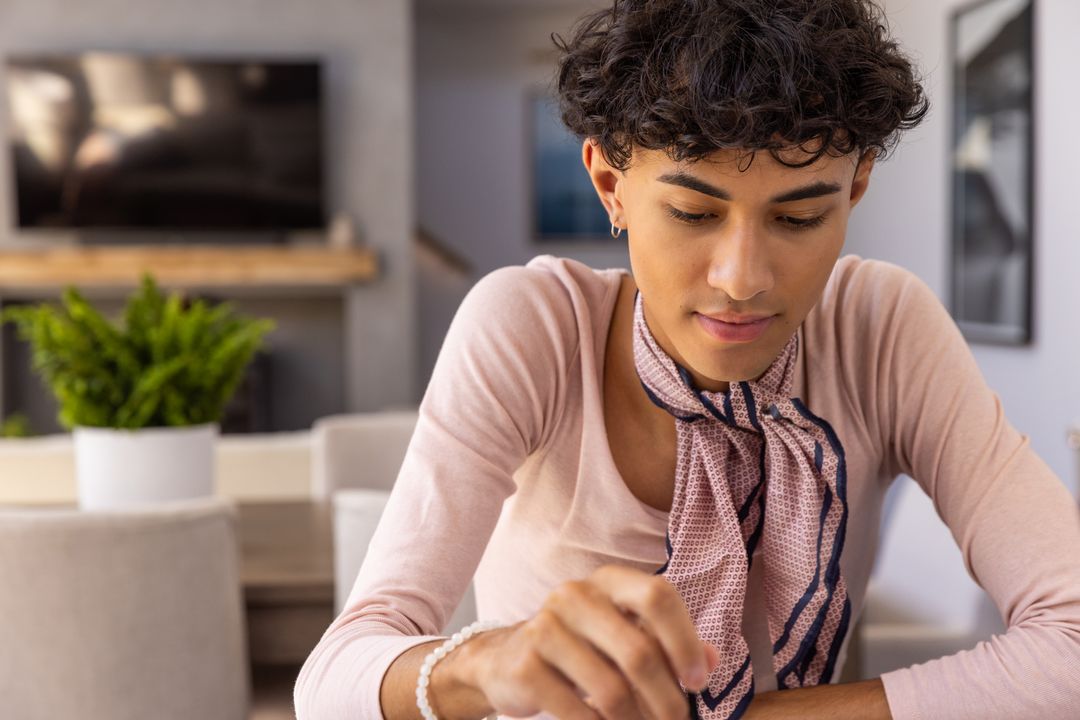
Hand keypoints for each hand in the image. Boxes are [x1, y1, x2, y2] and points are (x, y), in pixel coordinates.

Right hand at [438, 564, 719, 719]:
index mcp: (608, 581)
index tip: (697, 681)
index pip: (658, 596)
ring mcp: (545, 628)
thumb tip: (711, 660)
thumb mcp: (625, 634)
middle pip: (638, 652)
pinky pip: (578, 711)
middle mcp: (575, 595)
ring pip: (612, 690)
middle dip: (667, 700)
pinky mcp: (525, 665)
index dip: (684, 641)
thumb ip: (669, 643)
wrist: (506, 660)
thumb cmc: (581, 647)